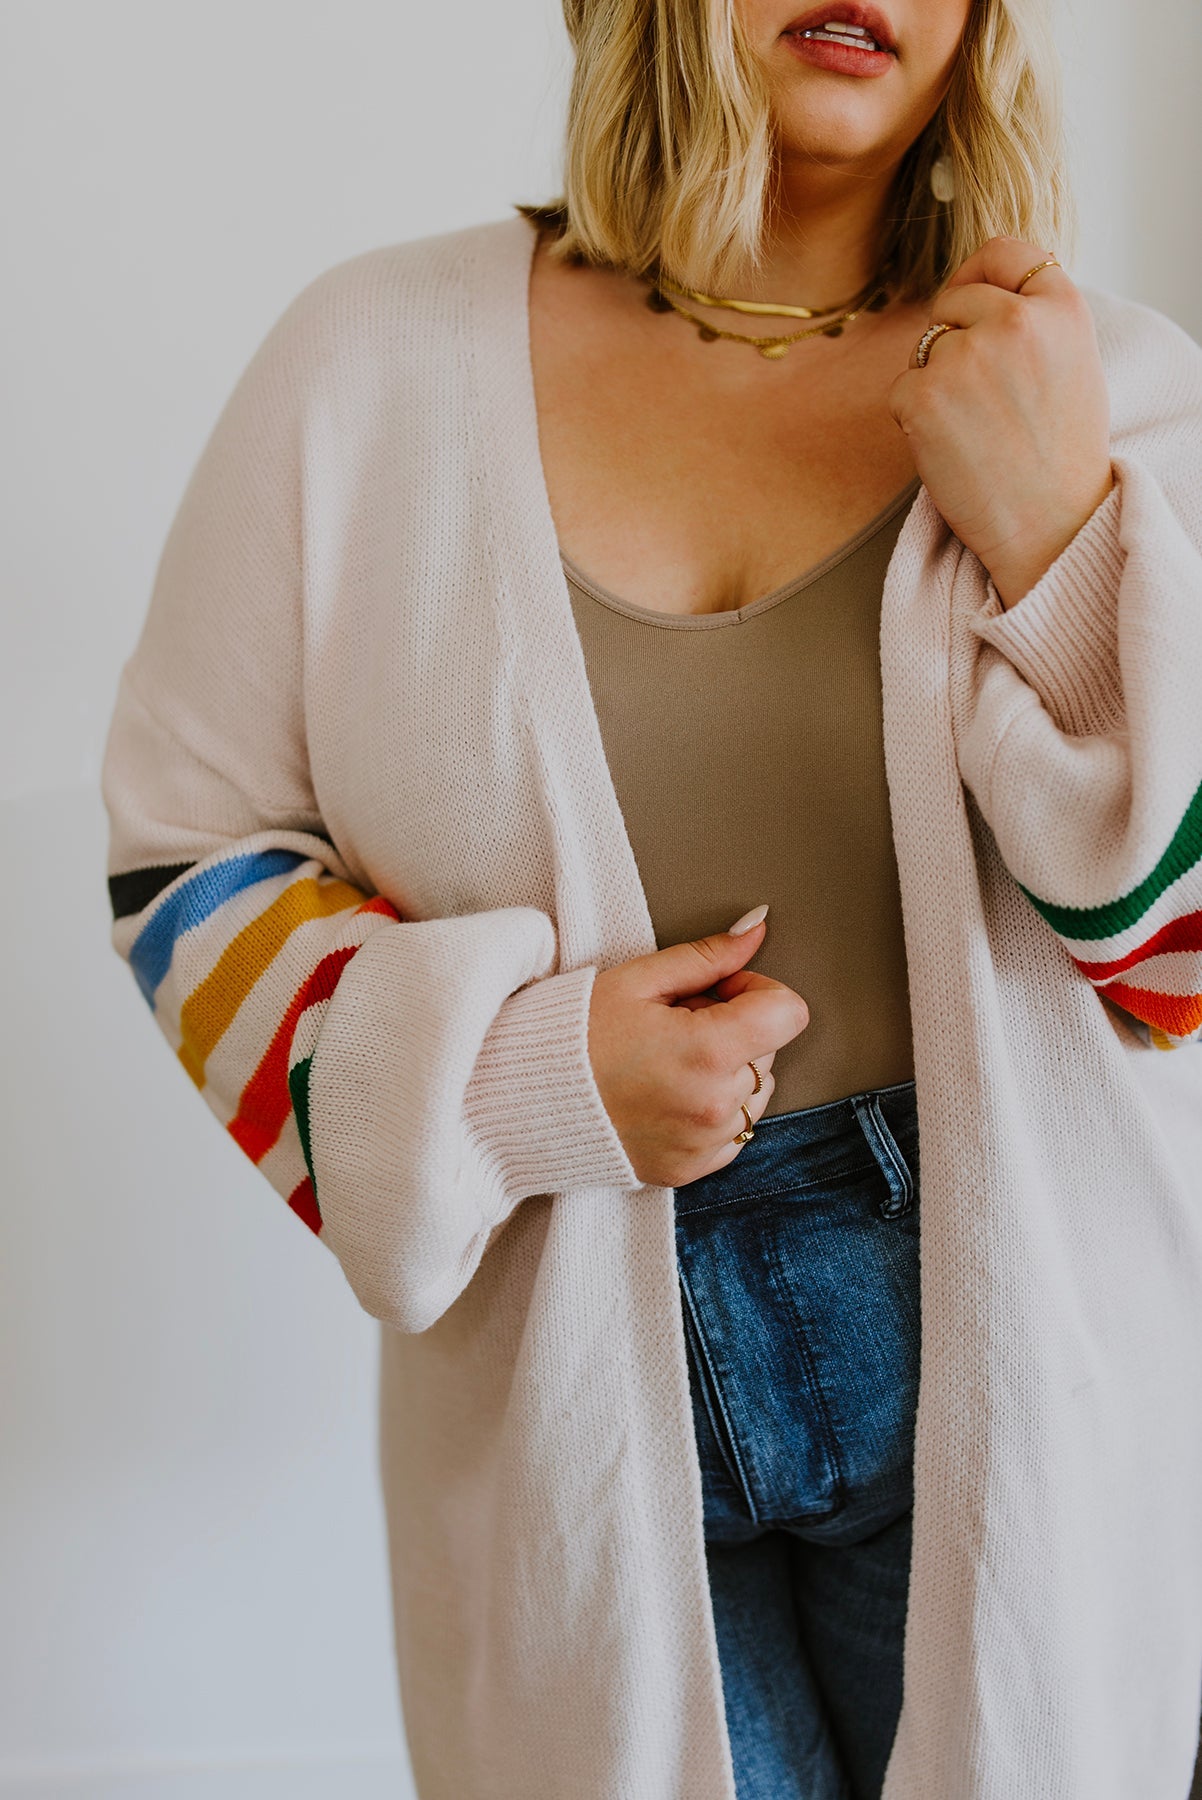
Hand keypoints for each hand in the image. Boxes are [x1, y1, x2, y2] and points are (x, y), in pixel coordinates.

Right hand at [587, 917, 809, 1187]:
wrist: (520, 1099)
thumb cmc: (573, 1035)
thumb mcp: (638, 979)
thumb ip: (707, 956)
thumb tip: (756, 929)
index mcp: (708, 1051)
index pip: (787, 1013)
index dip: (757, 991)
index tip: (719, 991)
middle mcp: (714, 1105)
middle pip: (769, 1051)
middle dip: (734, 1029)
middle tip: (675, 1023)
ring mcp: (703, 1143)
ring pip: (756, 1093)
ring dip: (728, 1071)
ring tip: (667, 1060)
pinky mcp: (689, 1169)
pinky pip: (733, 1132)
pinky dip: (713, 1109)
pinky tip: (668, 1092)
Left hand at [888, 237, 1114, 609]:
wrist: (1050, 524)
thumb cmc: (1059, 452)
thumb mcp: (1073, 361)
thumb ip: (1035, 316)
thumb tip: (981, 287)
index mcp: (1062, 306)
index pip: (1003, 251)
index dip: (980, 275)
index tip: (972, 300)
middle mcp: (1015, 320)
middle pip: (954, 301)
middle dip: (954, 339)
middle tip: (981, 399)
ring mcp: (966, 356)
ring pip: (926, 349)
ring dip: (936, 383)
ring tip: (976, 429)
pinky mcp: (924, 395)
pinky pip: (901, 389)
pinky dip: (914, 419)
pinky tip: (951, 448)